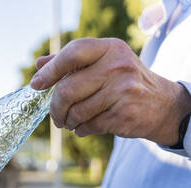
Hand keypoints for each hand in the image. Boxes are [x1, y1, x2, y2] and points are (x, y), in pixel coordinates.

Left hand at [31, 38, 190, 145]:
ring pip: (76, 112)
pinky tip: (85, 127)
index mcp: (109, 48)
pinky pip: (88, 126)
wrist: (161, 105)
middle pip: (68, 89)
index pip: (73, 53)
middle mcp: (118, 66)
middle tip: (55, 116)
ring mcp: (124, 90)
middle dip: (55, 107)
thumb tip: (39, 65)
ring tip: (71, 121)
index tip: (36, 85)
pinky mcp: (124, 114)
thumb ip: (70, 62)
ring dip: (68, 121)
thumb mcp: (102, 63)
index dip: (51, 70)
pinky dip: (81, 129)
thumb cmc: (122, 82)